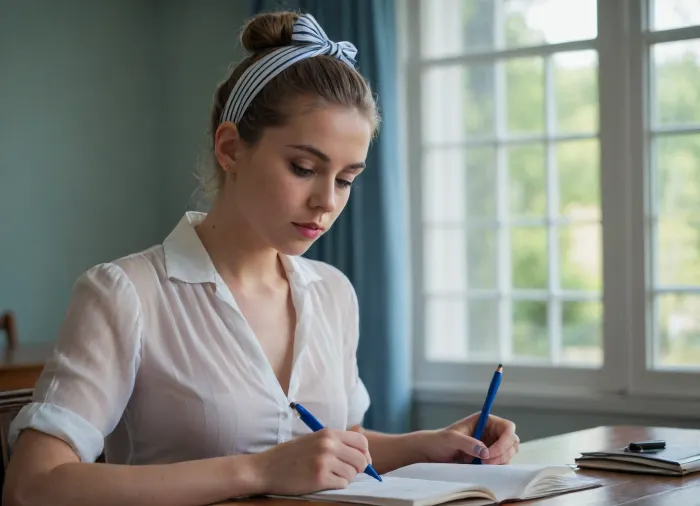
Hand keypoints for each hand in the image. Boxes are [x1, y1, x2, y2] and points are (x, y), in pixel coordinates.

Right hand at [252, 428, 371, 494]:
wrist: (266, 468)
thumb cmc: (290, 455)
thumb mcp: (313, 440)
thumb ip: (335, 443)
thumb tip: (361, 453)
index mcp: (328, 433)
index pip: (361, 441)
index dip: (365, 453)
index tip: (362, 461)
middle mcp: (329, 445)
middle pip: (361, 459)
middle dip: (358, 468)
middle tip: (347, 472)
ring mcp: (325, 461)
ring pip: (352, 473)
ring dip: (345, 477)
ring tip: (329, 475)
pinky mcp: (320, 478)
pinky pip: (342, 484)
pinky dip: (336, 484)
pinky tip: (323, 481)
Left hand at [417, 413, 518, 464]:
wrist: (432, 453)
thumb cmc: (440, 441)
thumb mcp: (450, 438)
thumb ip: (467, 442)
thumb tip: (485, 452)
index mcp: (485, 421)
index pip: (507, 427)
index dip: (505, 440)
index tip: (490, 453)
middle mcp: (492, 431)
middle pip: (512, 441)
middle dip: (503, 453)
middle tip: (486, 463)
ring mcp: (492, 445)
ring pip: (510, 453)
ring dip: (501, 461)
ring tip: (482, 465)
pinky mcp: (490, 458)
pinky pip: (503, 463)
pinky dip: (498, 467)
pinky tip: (484, 469)